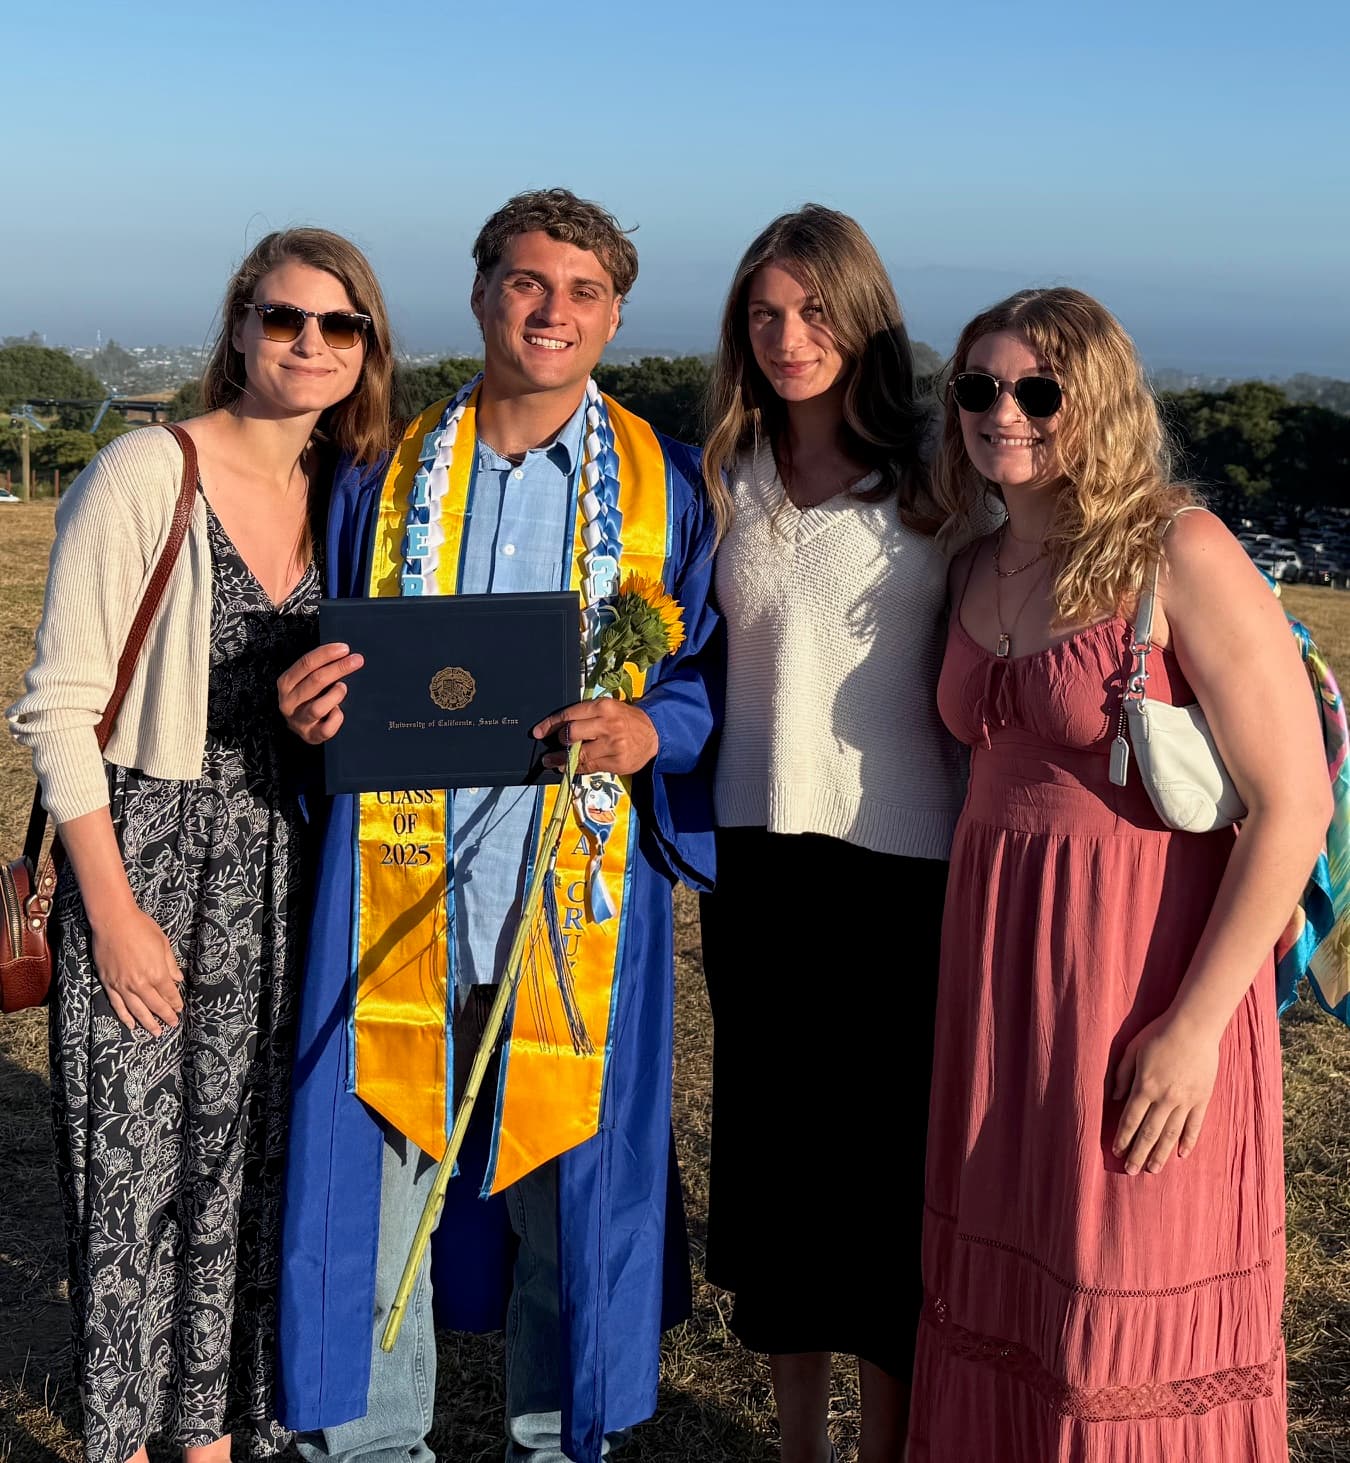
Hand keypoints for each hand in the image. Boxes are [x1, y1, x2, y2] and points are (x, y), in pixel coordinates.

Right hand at [89, 905, 184, 1035]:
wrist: (113, 921)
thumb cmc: (141, 928)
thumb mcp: (163, 943)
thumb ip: (170, 964)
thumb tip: (178, 980)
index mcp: (156, 973)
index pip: (169, 994)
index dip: (175, 1003)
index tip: (179, 1009)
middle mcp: (140, 983)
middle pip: (155, 1005)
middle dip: (165, 1016)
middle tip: (173, 1024)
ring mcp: (122, 985)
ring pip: (136, 1010)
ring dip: (147, 1023)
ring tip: (156, 1032)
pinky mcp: (108, 983)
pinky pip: (117, 1005)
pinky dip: (125, 1016)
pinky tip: (131, 1025)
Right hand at [278, 642, 363, 744]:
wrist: (298, 724)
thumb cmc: (306, 697)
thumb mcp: (305, 680)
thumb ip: (319, 668)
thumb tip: (343, 653)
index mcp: (286, 683)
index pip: (306, 664)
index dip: (326, 654)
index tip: (344, 648)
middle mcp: (289, 702)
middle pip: (315, 681)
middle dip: (339, 668)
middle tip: (356, 660)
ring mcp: (299, 720)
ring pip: (318, 707)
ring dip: (335, 694)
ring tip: (342, 688)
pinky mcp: (310, 735)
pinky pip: (327, 728)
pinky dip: (337, 718)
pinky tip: (338, 711)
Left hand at [533, 699, 658, 775]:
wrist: (655, 733)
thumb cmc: (627, 719)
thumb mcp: (609, 708)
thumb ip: (587, 715)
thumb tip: (560, 727)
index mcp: (603, 707)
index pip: (570, 715)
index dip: (550, 724)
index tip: (538, 732)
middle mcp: (608, 725)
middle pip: (571, 734)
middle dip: (560, 740)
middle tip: (557, 743)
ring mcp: (613, 745)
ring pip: (579, 755)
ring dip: (561, 759)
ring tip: (551, 761)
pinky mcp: (617, 762)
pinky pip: (590, 767)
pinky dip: (576, 768)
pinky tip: (568, 767)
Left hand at [1111, 1010, 1219, 1174]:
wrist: (1194, 1027)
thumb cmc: (1158, 1034)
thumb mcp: (1132, 1050)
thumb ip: (1122, 1075)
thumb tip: (1116, 1098)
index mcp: (1145, 1086)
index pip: (1131, 1119)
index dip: (1123, 1137)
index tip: (1116, 1151)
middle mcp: (1165, 1098)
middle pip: (1149, 1132)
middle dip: (1138, 1153)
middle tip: (1131, 1171)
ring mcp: (1185, 1100)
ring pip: (1171, 1134)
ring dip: (1160, 1154)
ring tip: (1153, 1170)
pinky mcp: (1202, 1098)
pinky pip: (1195, 1125)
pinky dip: (1188, 1141)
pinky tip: (1181, 1154)